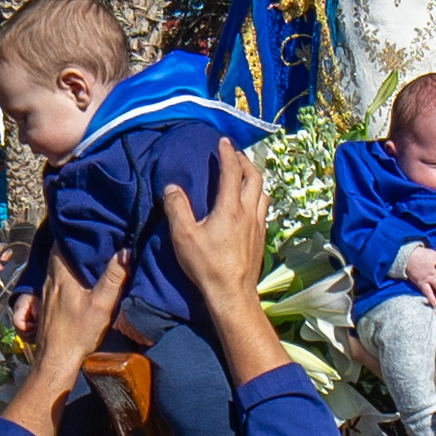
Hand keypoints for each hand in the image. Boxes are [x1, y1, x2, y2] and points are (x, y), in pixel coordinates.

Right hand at [165, 142, 276, 318]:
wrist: (232, 294)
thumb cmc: (207, 266)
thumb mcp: (184, 237)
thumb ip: (176, 209)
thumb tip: (171, 188)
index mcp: (230, 208)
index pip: (232, 171)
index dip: (228, 153)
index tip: (223, 141)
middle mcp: (248, 212)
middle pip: (254, 177)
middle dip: (245, 162)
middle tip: (235, 155)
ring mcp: (257, 225)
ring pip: (263, 192)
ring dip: (254, 179)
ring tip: (244, 176)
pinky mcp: (260, 238)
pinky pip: (263, 209)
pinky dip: (257, 197)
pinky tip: (249, 204)